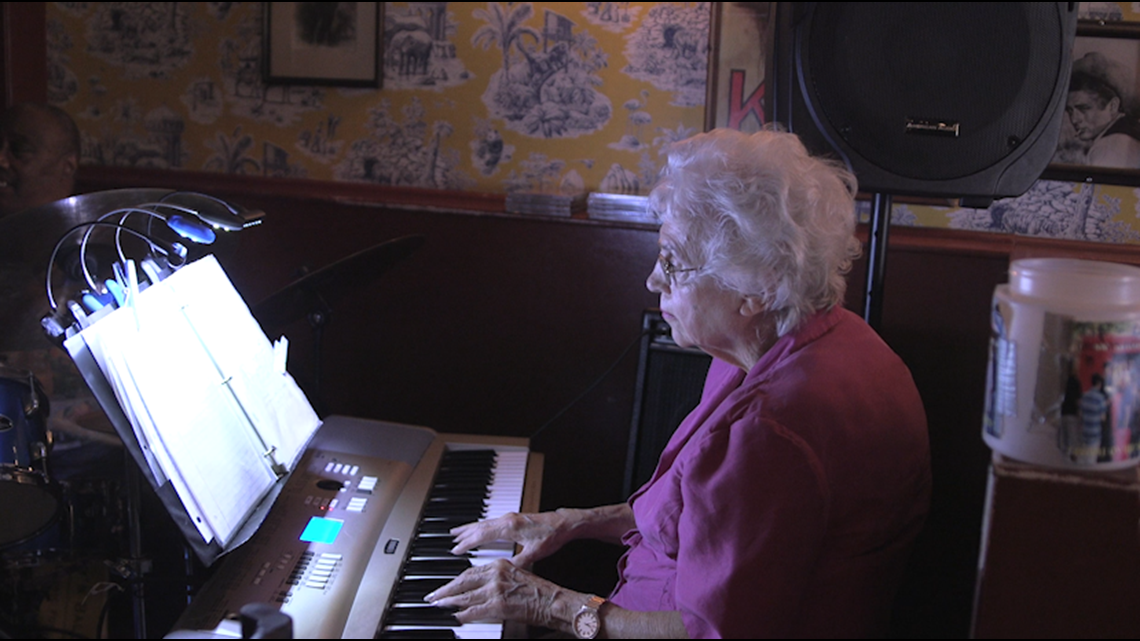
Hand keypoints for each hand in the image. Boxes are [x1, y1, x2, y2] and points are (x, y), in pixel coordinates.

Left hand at [424, 558, 575, 629]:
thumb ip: (495, 580)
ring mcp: (496, 590)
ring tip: (438, 606)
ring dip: (449, 602)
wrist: (553, 601)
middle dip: (445, 590)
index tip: (444, 586)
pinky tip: (456, 617)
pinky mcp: (498, 606)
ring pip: (465, 597)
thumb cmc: (538, 592)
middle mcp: (496, 574)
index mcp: (500, 564)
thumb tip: (477, 589)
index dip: (454, 581)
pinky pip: (474, 611)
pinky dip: (463, 615)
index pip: (469, 572)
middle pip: (462, 582)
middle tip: (432, 596)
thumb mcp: (515, 576)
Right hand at [450, 510, 574, 567]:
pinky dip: (480, 526)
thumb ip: (518, 562)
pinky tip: (478, 530)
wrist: (564, 523)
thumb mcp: (535, 553)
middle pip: (480, 526)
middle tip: (451, 540)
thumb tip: (503, 571)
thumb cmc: (552, 536)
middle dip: (464, 534)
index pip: (483, 535)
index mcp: (510, 527)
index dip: (468, 543)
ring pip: (484, 522)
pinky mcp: (514, 518)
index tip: (456, 549)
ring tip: (457, 533)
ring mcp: (510, 518)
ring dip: (470, 528)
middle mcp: (507, 520)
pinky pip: (491, 522)